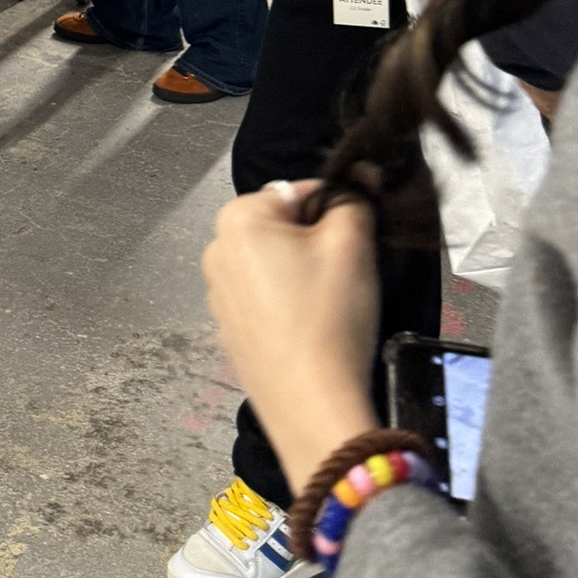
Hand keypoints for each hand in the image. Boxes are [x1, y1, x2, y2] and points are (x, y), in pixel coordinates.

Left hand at [202, 180, 379, 494]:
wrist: (312, 407)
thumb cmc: (330, 316)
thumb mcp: (352, 246)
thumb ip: (355, 199)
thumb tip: (362, 171)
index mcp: (237, 218)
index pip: (298, 192)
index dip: (336, 211)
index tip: (357, 240)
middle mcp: (215, 250)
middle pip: (281, 228)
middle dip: (315, 243)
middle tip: (346, 275)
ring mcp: (217, 296)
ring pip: (272, 265)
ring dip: (301, 275)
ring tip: (330, 307)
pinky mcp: (228, 334)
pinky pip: (263, 302)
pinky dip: (286, 307)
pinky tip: (310, 331)